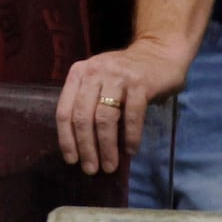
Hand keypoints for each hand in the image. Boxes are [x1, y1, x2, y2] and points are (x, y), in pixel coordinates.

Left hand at [54, 37, 189, 174]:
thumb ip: (88, 103)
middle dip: (86, 147)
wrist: (158, 52)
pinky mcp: (140, 83)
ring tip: (110, 165)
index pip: (64, 110)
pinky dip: (131, 136)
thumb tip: (82, 144)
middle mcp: (94, 72)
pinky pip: (132, 116)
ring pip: (105, 118)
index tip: (71, 159)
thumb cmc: (124, 74)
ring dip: (107, 146)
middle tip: (92, 169)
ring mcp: (117, 76)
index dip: (66, 138)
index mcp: (78, 74)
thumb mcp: (99, 82)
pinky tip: (130, 150)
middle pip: (83, 116)